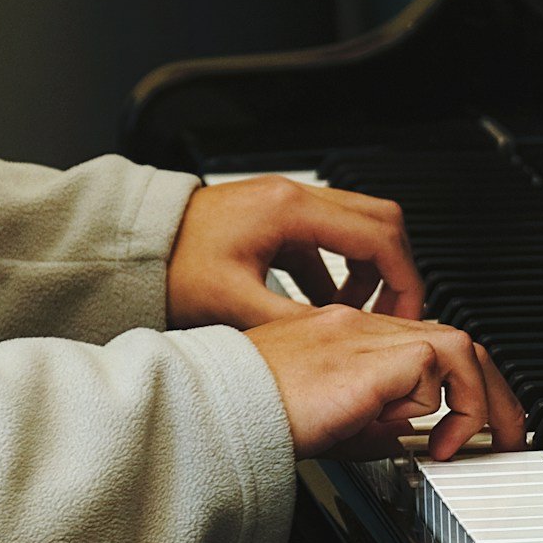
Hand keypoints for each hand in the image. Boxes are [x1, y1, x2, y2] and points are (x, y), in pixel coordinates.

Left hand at [167, 176, 425, 329]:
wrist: (135, 243)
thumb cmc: (171, 264)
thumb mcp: (235, 305)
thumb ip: (294, 323)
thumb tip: (342, 343)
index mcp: (291, 211)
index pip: (379, 237)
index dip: (404, 280)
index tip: (407, 314)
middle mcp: (295, 199)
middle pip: (381, 223)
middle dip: (395, 271)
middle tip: (393, 313)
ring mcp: (287, 206)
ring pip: (357, 228)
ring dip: (366, 271)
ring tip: (355, 313)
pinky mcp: (277, 220)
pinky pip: (327, 239)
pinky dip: (337, 270)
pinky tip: (322, 303)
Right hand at [246, 305, 526, 461]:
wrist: (215, 412)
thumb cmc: (248, 416)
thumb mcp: (326, 424)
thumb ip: (370, 419)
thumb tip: (413, 431)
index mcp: (343, 337)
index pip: (422, 344)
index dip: (459, 382)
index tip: (470, 423)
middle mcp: (357, 328)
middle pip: (453, 340)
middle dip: (493, 390)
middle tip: (509, 433)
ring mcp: (362, 336)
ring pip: (457, 344)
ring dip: (482, 398)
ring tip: (485, 440)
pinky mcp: (368, 356)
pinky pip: (437, 365)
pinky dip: (448, 406)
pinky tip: (434, 441)